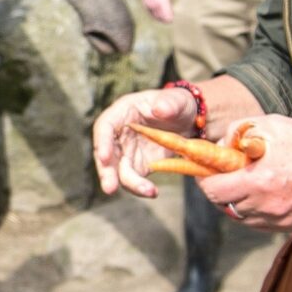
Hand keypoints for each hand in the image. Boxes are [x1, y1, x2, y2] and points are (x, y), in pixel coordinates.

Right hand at [91, 85, 201, 199]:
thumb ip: (169, 103)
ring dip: (129, 184)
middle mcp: (119, 134)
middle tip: (110, 188)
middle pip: (106, 154)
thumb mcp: (177, 100)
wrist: (189, 120)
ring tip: (148, 191)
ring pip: (119, 171)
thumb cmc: (178, 104)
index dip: (102, 142)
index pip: (104, 127)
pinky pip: (135, 179)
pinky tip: (152, 192)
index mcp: (122, 113)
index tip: (104, 157)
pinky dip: (141, 187)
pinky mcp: (139, 165)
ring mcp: (127, 151)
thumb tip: (160, 109)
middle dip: (107, 172)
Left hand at [196, 116, 291, 234]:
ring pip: (239, 216)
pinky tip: (265, 190)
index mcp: (259, 181)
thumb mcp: (272, 125)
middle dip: (218, 188)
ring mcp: (278, 220)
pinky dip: (254, 208)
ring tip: (247, 180)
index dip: (204, 178)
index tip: (204, 168)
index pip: (212, 190)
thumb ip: (238, 132)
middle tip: (224, 173)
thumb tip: (220, 145)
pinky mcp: (290, 227)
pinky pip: (259, 222)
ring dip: (235, 200)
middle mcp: (266, 206)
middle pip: (223, 205)